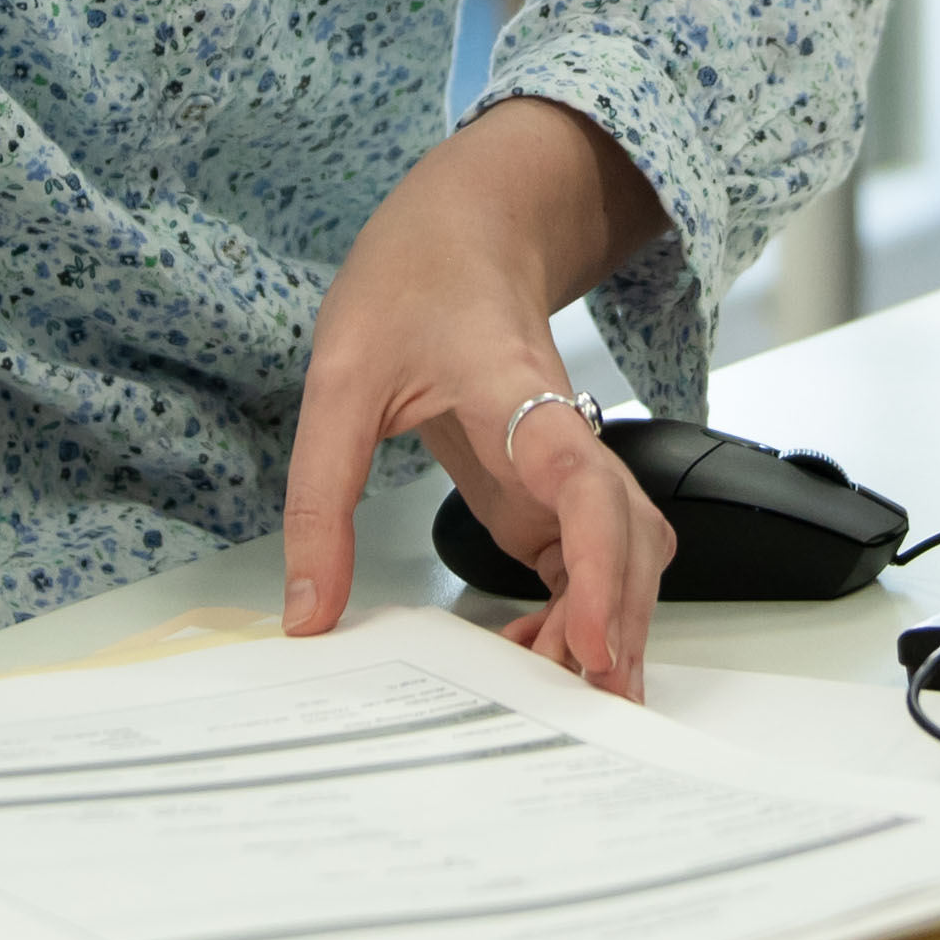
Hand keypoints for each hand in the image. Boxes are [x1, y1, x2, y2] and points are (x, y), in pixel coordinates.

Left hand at [281, 98, 676, 696]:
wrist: (461, 229)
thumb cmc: (410, 284)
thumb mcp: (338, 383)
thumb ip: (321, 499)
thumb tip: (308, 615)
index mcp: (524, 401)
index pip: (587, 487)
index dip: (600, 569)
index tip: (589, 643)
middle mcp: (566, 443)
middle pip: (631, 544)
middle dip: (617, 630)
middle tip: (572, 710)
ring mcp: (566, 474)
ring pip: (627, 562)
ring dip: (605, 630)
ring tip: (547, 696)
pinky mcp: (551, 495)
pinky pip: (590, 566)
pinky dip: (579, 617)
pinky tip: (534, 656)